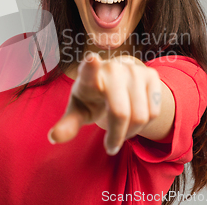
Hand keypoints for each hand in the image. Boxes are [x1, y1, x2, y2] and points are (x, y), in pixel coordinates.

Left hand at [48, 52, 162, 154]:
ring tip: (121, 132)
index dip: (91, 65)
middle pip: (120, 113)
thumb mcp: (79, 110)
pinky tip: (134, 120)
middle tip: (110, 147)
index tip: (92, 60)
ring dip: (131, 133)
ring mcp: (133, 70)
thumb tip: (53, 138)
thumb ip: (68, 124)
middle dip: (116, 136)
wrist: (116, 81)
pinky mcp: (151, 74)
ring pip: (140, 116)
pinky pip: (154, 112)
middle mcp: (112, 68)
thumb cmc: (91, 98)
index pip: (89, 70)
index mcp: (88, 75)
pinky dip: (144, 125)